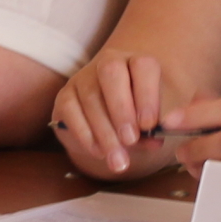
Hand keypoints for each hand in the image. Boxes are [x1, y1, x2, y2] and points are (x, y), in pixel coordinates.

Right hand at [53, 48, 178, 178]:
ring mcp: (84, 77)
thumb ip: (155, 129)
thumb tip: (154, 140)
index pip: (143, 66)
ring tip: (117, 158)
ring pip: (90, 97)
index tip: (149, 125)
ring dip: (104, 131)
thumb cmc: (136, 116)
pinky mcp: (65, 95)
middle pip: (111, 73)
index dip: (147, 94)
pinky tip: (98, 152)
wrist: (108, 120)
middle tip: (130, 140)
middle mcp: (109, 63)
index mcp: (137, 63)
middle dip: (121, 109)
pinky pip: (70, 110)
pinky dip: (85, 134)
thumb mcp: (150, 121)